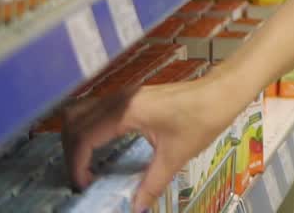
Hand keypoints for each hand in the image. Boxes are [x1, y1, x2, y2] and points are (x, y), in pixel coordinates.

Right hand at [63, 78, 239, 212]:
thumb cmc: (202, 118)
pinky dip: (89, 129)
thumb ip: (152, 184)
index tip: (83, 184)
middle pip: (73, 122)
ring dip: (77, 137)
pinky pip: (96, 110)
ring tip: (86, 165)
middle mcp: (119, 100)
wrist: (222, 92)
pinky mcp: (131, 96)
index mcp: (125, 112)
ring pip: (81, 112)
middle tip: (81, 176)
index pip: (82, 138)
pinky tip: (100, 148)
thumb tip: (136, 208)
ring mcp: (124, 95)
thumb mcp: (176, 156)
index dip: (76, 164)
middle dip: (70, 151)